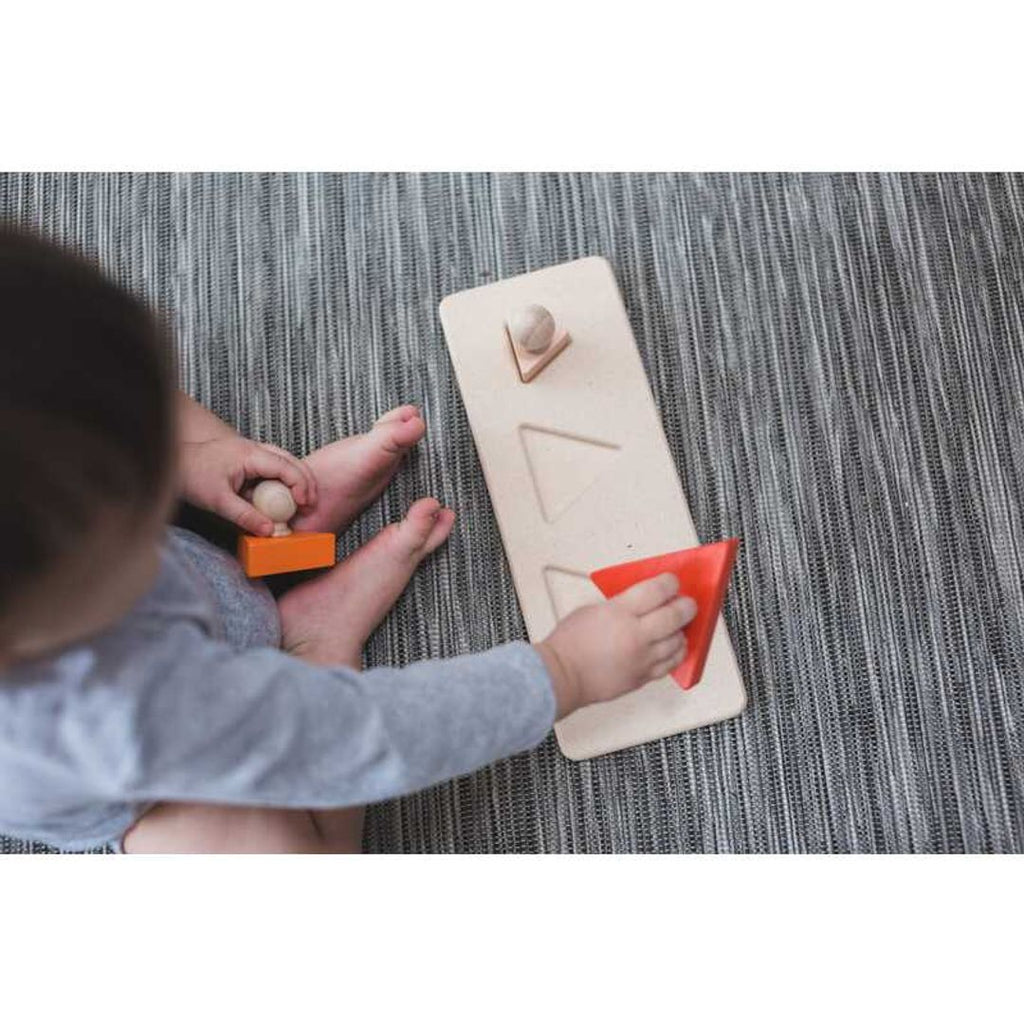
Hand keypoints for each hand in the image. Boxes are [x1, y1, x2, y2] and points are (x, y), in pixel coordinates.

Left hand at [180, 436, 317, 535]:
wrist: (171, 462)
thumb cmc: (190, 476)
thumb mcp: (218, 501)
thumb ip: (245, 517)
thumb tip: (270, 532)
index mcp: (249, 454)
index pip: (285, 466)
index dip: (301, 484)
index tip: (307, 503)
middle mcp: (253, 448)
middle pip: (290, 460)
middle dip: (306, 480)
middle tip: (312, 503)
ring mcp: (249, 451)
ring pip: (283, 461)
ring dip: (295, 479)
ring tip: (303, 501)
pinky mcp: (245, 459)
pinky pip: (271, 466)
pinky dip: (281, 480)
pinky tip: (282, 497)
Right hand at [535, 573, 696, 718]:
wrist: (561, 676)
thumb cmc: (569, 644)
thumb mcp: (592, 610)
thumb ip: (620, 605)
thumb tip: (642, 603)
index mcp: (619, 613)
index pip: (658, 590)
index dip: (670, 583)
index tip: (672, 582)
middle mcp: (635, 635)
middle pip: (676, 615)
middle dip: (686, 605)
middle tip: (687, 602)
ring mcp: (642, 658)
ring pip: (678, 641)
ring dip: (681, 630)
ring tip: (677, 625)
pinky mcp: (643, 677)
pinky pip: (671, 664)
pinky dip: (676, 652)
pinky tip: (673, 646)